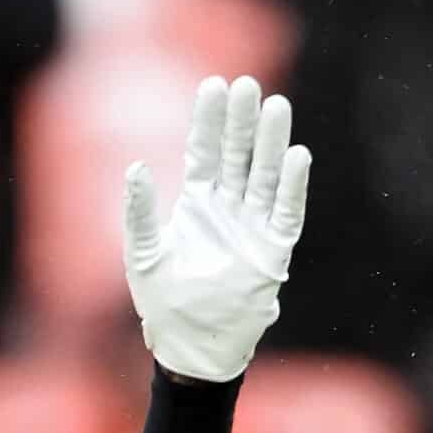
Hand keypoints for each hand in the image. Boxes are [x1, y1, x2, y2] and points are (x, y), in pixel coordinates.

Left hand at [123, 76, 311, 383]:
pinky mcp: (274, 251)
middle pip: (237, 155)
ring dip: (270, 142)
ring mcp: (253, 227)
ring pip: (265, 175)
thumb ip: (140, 212)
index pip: (205, 152)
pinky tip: (296, 155)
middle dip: (241, 121)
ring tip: (275, 106)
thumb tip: (136, 166)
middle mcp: (228, 209)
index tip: (214, 85)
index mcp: (196, 205)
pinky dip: (291, 185)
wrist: (192, 348)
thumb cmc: (165, 305)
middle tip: (246, 85)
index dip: (209, 120)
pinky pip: (286, 211)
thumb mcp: (144, 255)